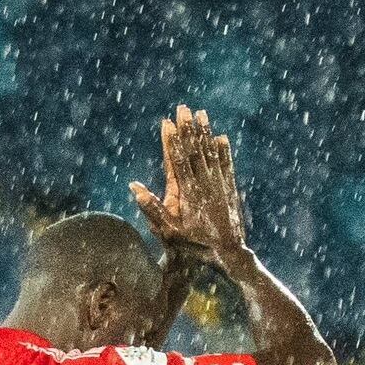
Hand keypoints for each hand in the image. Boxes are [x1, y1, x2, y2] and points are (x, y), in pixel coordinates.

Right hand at [129, 104, 247, 259]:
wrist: (227, 255)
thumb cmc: (194, 245)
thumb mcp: (168, 232)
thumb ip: (152, 209)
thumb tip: (134, 187)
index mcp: (188, 193)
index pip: (178, 161)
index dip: (172, 141)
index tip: (168, 122)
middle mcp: (204, 186)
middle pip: (194, 152)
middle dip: (189, 129)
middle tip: (184, 108)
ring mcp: (219, 187)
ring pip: (211, 155)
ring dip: (205, 134)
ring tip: (202, 114)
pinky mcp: (230, 191)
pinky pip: (226, 166)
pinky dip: (224, 151)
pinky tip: (222, 137)